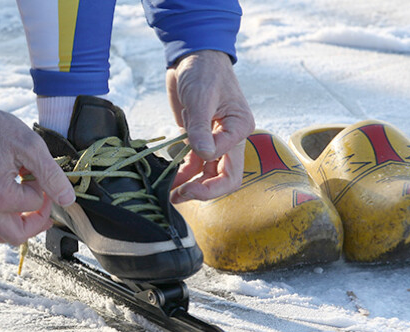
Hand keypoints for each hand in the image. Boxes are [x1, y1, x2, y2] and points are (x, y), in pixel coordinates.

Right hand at [0, 104, 74, 244]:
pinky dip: (3, 218)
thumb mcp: (30, 146)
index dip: (43, 187)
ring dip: (18, 225)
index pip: (34, 205)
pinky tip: (11, 199)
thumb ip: (51, 175)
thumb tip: (68, 199)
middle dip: (36, 223)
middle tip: (45, 204)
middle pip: (16, 236)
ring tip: (30, 207)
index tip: (37, 169)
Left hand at [166, 50, 254, 202]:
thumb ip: (201, 128)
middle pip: (224, 177)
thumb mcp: (201, 98)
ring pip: (208, 174)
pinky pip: (194, 163)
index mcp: (240, 129)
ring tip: (170, 195)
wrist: (192, 56)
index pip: (228, 166)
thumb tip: (203, 155)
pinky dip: (183, 174)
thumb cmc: (203, 71)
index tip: (186, 172)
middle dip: (204, 191)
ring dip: (190, 186)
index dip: (207, 175)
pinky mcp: (197, 139)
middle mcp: (230, 139)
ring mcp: (214, 140)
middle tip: (181, 197)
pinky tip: (169, 182)